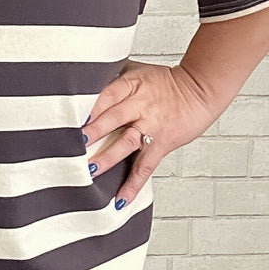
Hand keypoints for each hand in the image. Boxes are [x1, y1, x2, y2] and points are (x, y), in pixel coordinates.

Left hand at [84, 61, 220, 209]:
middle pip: (112, 118)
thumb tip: (84, 79)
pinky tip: (120, 199)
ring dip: (106, 158)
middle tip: (71, 144)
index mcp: (131, 86)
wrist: (200, 90)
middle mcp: (140, 106)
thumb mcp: (137, 70)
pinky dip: (133, 184)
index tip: (68, 118)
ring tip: (89, 170)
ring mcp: (150, 127)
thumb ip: (113, 76)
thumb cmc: (167, 81)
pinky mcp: (161, 144)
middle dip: (91, 132)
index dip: (88, 107)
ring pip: (125, 143)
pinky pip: (145, 167)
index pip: (106, 95)